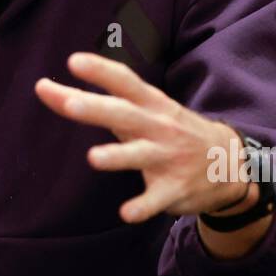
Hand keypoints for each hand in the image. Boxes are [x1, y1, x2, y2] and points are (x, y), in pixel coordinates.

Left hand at [34, 53, 250, 223]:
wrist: (229, 163)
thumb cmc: (170, 130)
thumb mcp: (145, 110)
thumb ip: (98, 102)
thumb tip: (46, 89)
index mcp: (150, 104)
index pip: (124, 81)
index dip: (100, 71)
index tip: (73, 61)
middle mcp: (159, 127)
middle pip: (124, 115)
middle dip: (97, 108)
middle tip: (69, 104)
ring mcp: (168, 157)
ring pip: (140, 156)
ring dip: (118, 156)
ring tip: (94, 158)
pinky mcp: (175, 188)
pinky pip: (156, 199)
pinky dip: (143, 207)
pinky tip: (127, 214)